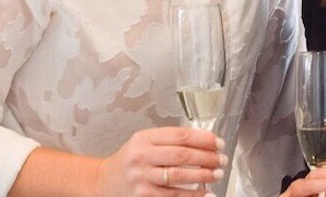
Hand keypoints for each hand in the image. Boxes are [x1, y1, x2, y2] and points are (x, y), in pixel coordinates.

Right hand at [96, 126, 226, 195]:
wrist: (103, 182)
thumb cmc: (129, 160)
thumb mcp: (144, 141)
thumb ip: (168, 140)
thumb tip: (203, 142)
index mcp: (144, 138)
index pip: (181, 135)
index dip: (203, 139)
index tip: (218, 142)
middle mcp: (142, 156)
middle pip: (182, 155)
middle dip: (207, 157)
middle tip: (222, 159)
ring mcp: (142, 178)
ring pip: (180, 176)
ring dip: (203, 175)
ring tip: (217, 174)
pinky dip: (192, 195)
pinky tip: (205, 193)